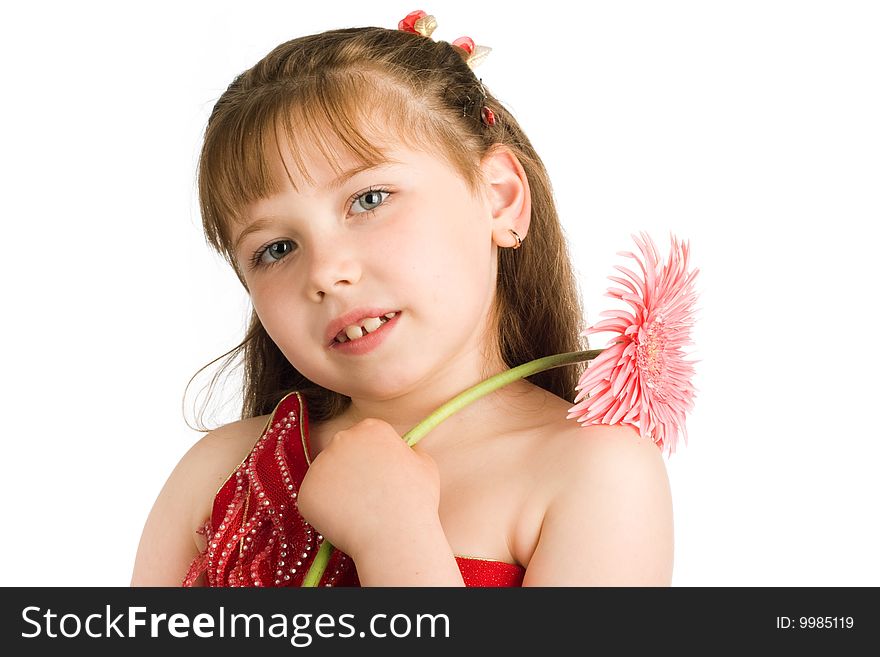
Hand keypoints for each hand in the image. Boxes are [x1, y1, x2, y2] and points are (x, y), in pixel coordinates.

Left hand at [296, 418, 441, 559]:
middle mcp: (342, 439)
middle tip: (368, 496)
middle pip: (343, 452)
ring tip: (360, 512)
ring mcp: (320, 464)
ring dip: (339, 490)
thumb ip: (410, 451)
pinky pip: (315, 499)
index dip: (373, 457)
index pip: (366, 436)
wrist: (395, 535)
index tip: (380, 475)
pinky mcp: (306, 491)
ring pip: (327, 476)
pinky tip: (346, 521)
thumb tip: (404, 452)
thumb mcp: (425, 465)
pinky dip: (326, 511)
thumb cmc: (416, 501)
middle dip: (352, 470)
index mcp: (371, 428)